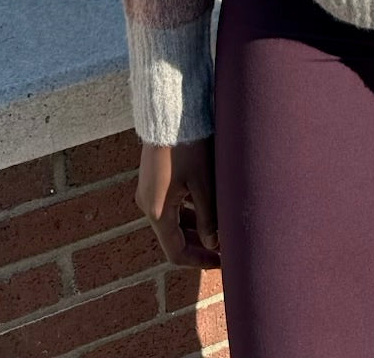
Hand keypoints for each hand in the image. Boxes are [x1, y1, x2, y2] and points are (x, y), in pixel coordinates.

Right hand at [136, 138, 220, 267]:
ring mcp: (149, 191)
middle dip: (199, 246)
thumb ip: (209, 217)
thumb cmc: (187, 145)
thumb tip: (215, 243)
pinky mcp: (154, 179)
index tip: (222, 263)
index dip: (199, 261)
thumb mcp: (202, 182)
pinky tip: (209, 207)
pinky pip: (171, 205)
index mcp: (157, 211)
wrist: (169, 111)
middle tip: (225, 249)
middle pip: (174, 238)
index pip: (176, 253)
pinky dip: (189, 212)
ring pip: (173, 221)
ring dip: (195, 228)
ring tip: (222, 229)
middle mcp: (148, 205)